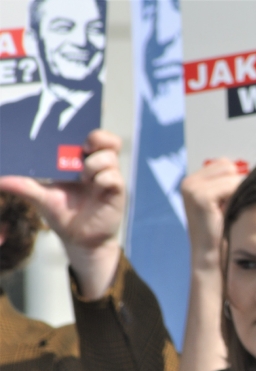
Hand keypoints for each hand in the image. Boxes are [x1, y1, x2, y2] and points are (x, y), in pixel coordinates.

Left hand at [0, 130, 123, 298]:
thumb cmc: (63, 215)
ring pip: (109, 157)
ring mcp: (108, 178)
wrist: (80, 240)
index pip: (92, 137)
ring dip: (93, 165)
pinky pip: (112, 177)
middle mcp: (98, 166)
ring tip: (84, 179)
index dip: (86, 130)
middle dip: (97, 138)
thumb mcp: (40, 197)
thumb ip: (23, 185)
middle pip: (108, 139)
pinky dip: (101, 179)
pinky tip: (93, 187)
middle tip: (83, 148)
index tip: (72, 135)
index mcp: (81, 162)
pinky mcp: (117, 191)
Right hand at [181, 158, 243, 269]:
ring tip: (229, 212)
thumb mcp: (225, 202)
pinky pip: (232, 186)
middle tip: (230, 208)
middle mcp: (188, 182)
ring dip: (237, 193)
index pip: (224, 164)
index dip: (235, 181)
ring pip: (232, 175)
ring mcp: (192, 188)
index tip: (231, 203)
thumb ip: (229, 182)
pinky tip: (228, 214)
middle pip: (228, 166)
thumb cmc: (223, 232)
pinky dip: (236, 199)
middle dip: (236, 185)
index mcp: (192, 181)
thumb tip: (247, 165)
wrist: (212, 259)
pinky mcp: (200, 196)